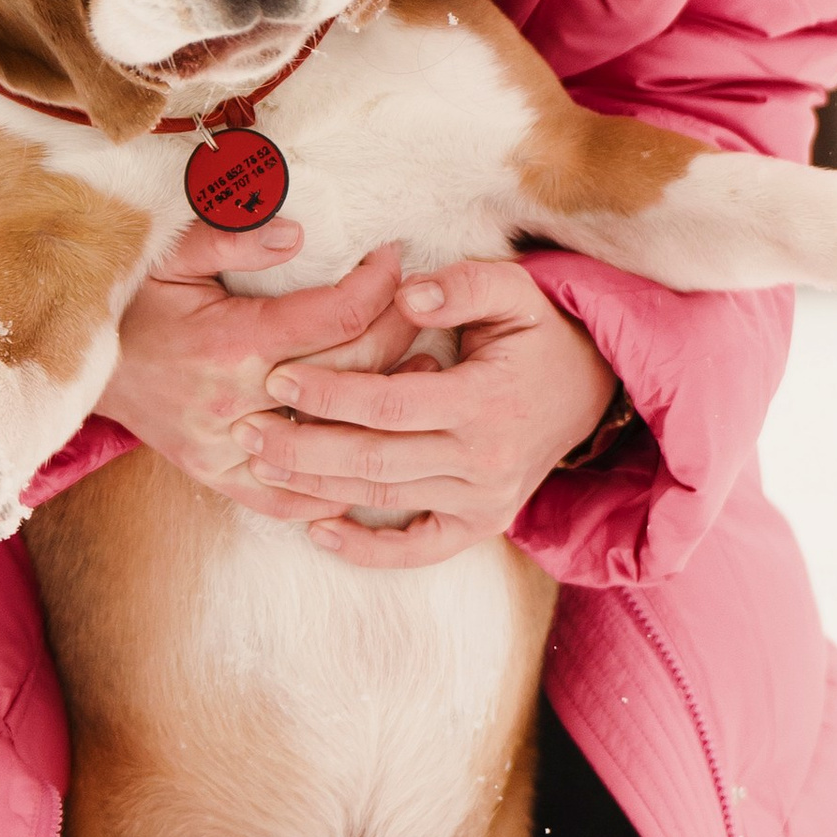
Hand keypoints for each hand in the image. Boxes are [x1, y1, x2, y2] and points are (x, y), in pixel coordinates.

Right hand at [99, 224, 429, 520]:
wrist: (77, 366)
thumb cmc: (129, 302)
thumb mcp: (170, 255)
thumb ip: (231, 240)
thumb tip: (297, 234)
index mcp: (232, 342)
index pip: (335, 315)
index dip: (379, 285)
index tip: (397, 258)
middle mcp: (237, 401)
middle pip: (351, 372)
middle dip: (399, 329)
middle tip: (423, 304)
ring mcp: (229, 447)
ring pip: (334, 436)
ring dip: (388, 406)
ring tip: (425, 371)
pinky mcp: (218, 476)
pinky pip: (287, 497)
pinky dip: (333, 486)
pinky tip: (374, 457)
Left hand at [239, 255, 618, 570]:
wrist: (591, 386)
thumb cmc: (537, 330)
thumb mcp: (514, 290)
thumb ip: (463, 286)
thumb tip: (408, 295)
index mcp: (486, 401)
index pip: (388, 404)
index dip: (328, 395)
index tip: (277, 379)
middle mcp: (484, 459)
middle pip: (374, 460)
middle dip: (302, 447)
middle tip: (245, 429)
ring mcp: (484, 500)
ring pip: (384, 500)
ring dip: (317, 489)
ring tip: (259, 465)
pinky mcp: (482, 523)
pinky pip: (419, 550)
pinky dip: (368, 550)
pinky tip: (317, 532)